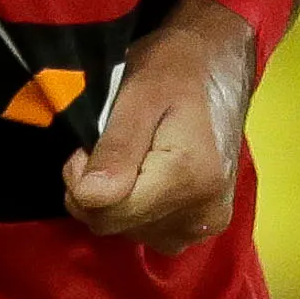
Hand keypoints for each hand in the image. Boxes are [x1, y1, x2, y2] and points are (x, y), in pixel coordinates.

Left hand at [62, 0, 254, 252]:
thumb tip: (88, 197)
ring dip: (115, 199)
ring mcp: (208, 224)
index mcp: (188, 178)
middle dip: (95, 190)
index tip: (86, 146)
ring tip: (129, 155)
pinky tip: (144, 175)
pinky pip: (151, 232)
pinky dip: (136, 208)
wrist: (218, 66)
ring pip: (129, 231)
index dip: (81, 182)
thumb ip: (115, 148)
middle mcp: (203, 212)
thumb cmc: (172, 69)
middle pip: (115, 225)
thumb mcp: (136, 95)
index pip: (106, 212)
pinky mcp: (209, 226)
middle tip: (103, 145)